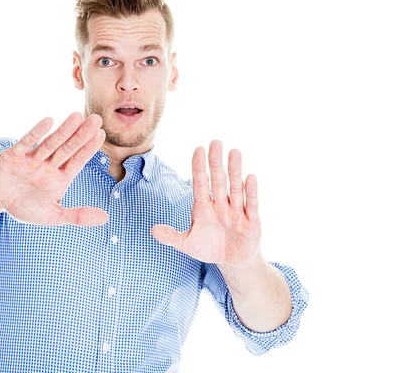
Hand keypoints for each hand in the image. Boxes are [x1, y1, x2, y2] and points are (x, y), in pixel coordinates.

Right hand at [0, 112, 108, 225]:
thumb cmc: (24, 206)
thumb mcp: (52, 216)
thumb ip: (77, 216)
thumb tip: (106, 218)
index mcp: (59, 177)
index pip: (77, 161)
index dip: (88, 148)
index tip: (101, 134)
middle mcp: (48, 165)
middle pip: (67, 148)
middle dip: (81, 135)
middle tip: (96, 119)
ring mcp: (31, 158)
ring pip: (50, 143)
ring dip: (63, 131)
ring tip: (77, 117)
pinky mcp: (13, 155)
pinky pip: (26, 143)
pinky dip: (36, 133)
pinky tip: (48, 121)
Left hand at [151, 140, 261, 268]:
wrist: (232, 261)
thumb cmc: (209, 247)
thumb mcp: (187, 244)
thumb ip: (172, 237)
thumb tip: (152, 230)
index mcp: (203, 207)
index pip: (200, 184)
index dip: (199, 168)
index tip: (198, 149)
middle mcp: (220, 205)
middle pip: (217, 181)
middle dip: (216, 163)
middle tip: (215, 142)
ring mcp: (236, 211)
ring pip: (235, 188)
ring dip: (235, 171)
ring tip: (234, 152)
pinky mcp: (251, 221)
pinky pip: (251, 204)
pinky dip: (250, 192)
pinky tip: (250, 177)